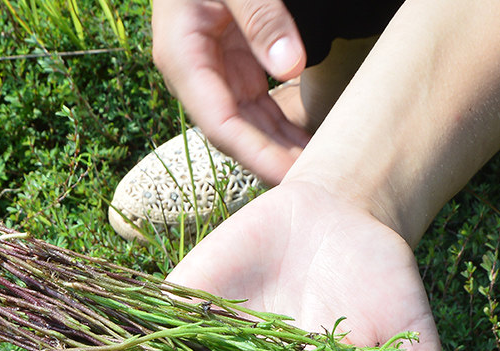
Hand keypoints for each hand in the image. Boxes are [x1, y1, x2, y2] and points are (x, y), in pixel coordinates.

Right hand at [152, 0, 310, 184]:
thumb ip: (259, 16)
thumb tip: (289, 66)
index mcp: (182, 57)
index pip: (219, 122)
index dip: (254, 154)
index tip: (288, 176)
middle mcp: (195, 73)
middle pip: (234, 131)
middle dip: (271, 159)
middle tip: (313, 184)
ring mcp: (215, 71)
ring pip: (249, 123)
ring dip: (280, 146)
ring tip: (317, 168)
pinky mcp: (235, 65)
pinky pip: (258, 104)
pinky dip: (282, 124)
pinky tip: (307, 141)